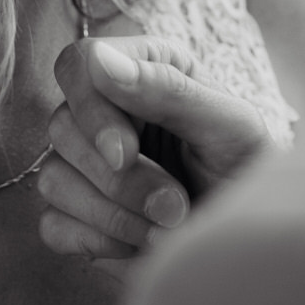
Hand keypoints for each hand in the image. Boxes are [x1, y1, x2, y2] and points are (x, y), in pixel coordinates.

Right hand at [37, 35, 270, 269]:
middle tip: (175, 205)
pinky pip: (54, 225)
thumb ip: (168, 89)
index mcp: (142, 68)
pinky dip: (100, 241)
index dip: (92, 109)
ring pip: (53, 179)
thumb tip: (101, 61)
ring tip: (169, 227)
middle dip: (120, 179)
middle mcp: (105, 109)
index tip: (125, 154)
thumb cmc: (248, 171)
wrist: (251, 242)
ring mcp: (85, 163)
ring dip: (116, 214)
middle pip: (62, 126)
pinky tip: (140, 243)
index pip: (79, 64)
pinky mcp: (76, 214)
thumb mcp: (228, 125)